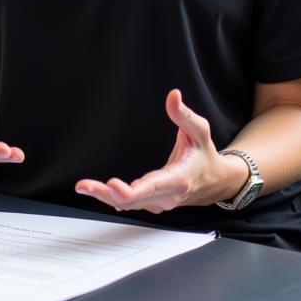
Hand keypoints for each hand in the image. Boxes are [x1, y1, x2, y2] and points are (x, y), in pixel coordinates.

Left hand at [75, 89, 232, 212]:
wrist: (217, 181)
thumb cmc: (205, 154)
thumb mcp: (200, 131)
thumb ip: (184, 114)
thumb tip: (173, 95)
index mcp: (179, 179)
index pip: (153, 187)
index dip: (132, 191)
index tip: (114, 186)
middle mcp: (168, 196)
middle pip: (135, 200)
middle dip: (108, 194)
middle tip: (84, 186)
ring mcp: (160, 203)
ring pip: (129, 205)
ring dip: (105, 197)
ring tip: (83, 187)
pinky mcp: (153, 204)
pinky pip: (130, 204)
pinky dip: (111, 199)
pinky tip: (95, 192)